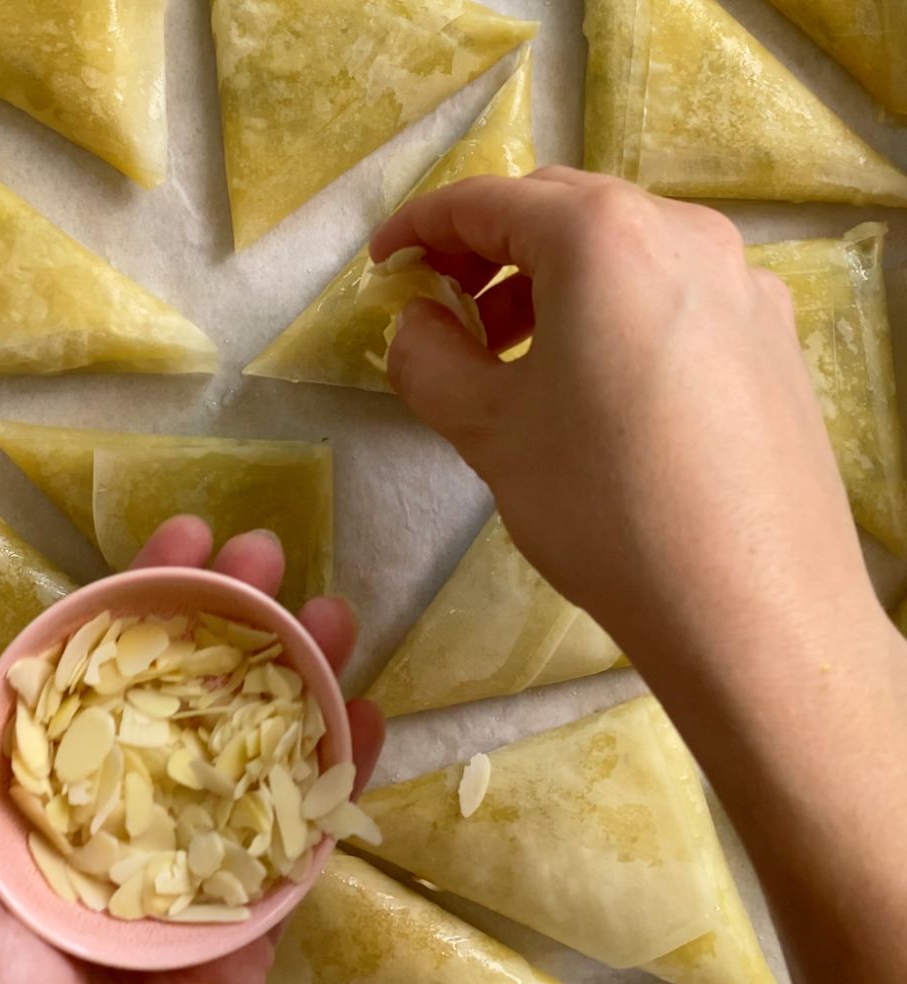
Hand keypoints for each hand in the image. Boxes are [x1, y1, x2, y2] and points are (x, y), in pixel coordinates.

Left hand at [0, 516, 384, 983]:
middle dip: (238, 619)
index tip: (186, 537)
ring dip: (306, 678)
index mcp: (79, 795)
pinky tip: (369, 718)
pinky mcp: (262, 912)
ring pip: (268, 749)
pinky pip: (308, 835)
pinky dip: (343, 777)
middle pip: (204, 698)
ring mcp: (212, 857)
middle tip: (268, 556)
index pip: (121, 676)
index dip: (153, 602)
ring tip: (336, 615)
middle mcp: (150, 811)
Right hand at [372, 168, 906, 983]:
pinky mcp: (774, 335)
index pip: (487, 200)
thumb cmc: (603, 507)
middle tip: (449, 311)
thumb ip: (427, 355)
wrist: (751, 610)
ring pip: (624, 251)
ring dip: (554, 283)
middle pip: (561, 211)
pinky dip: (616, 312)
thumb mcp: (487, 429)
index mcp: (605, 237)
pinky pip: (674, 294)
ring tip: (520, 357)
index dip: (420, 227)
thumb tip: (418, 319)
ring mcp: (743, 282)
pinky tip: (602, 385)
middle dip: (489, 249)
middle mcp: (686, 232)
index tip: (384, 266)